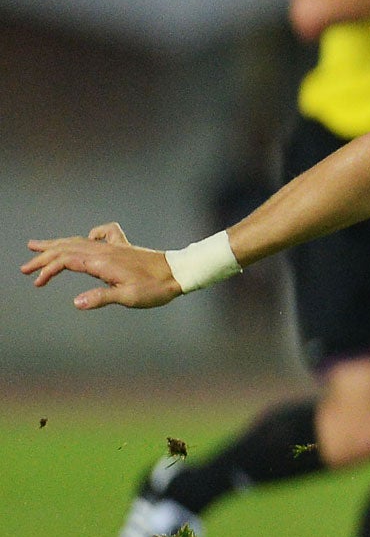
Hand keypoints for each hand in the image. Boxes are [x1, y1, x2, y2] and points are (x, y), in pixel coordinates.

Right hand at [21, 221, 181, 309]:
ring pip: (78, 241)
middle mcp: (104, 250)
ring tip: (37, 245)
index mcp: (101, 262)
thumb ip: (101, 298)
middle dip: (43, 256)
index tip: (36, 283)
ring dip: (56, 244)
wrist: (178, 272)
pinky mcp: (123, 247)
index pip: (65, 261)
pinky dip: (88, 235)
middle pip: (66, 248)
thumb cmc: (156, 287)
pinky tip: (86, 238)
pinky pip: (101, 234)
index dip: (47, 270)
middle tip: (24, 267)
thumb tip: (76, 302)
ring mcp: (113, 246)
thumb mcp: (128, 297)